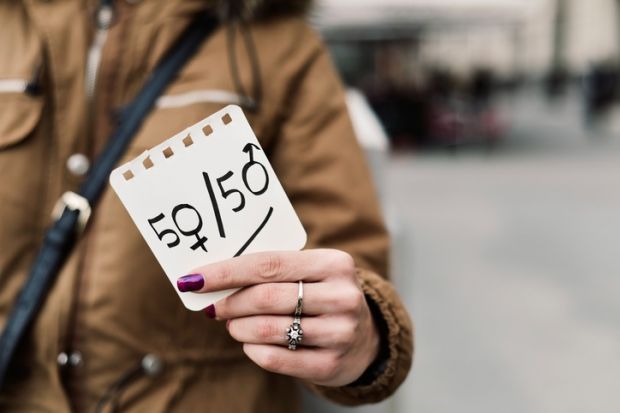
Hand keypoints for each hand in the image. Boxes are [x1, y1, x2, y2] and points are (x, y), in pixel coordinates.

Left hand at [177, 249, 379, 386]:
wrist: (366, 337)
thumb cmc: (322, 296)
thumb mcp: (311, 273)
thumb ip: (272, 270)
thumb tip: (213, 277)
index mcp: (334, 263)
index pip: (269, 264)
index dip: (227, 272)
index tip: (194, 279)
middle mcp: (342, 296)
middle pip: (266, 297)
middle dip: (229, 302)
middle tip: (212, 306)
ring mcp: (340, 333)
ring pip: (268, 329)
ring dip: (238, 327)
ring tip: (232, 324)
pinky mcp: (332, 364)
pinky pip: (276, 358)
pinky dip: (252, 350)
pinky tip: (250, 343)